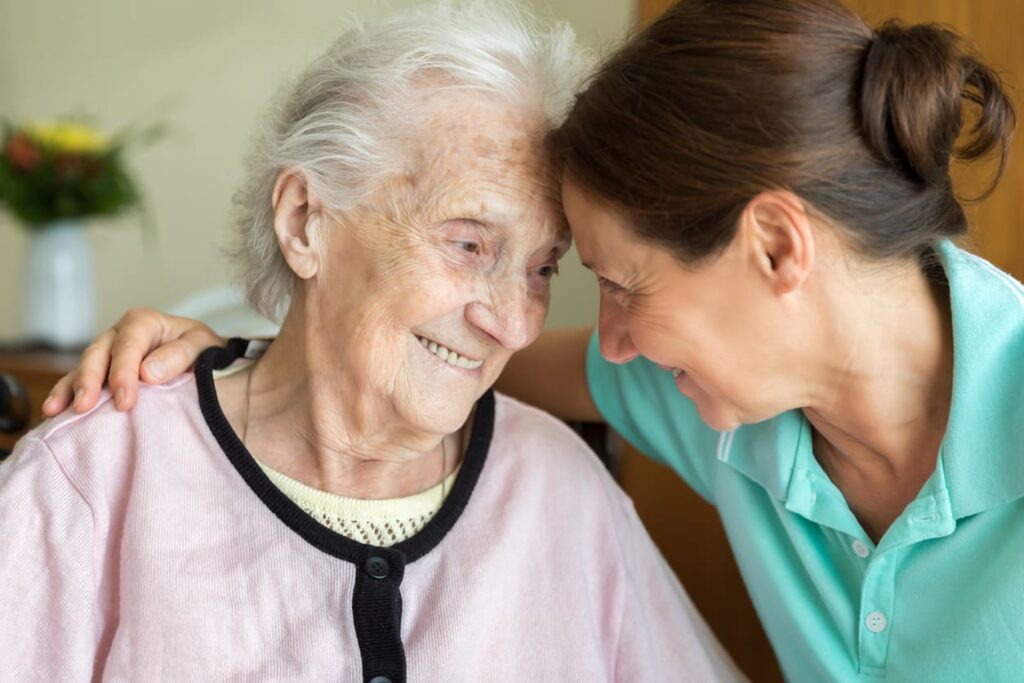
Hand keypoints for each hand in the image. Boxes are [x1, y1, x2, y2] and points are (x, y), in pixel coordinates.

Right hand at [42, 308, 225, 415]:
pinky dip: (65, 395)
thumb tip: (148, 373)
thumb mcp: (202, 346)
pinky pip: (78, 381)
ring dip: (69, 389)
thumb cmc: (203, 350)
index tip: (125, 402)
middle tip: (84, 407)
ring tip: (56, 410)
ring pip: (83, 368)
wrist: (205, 358)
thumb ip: (179, 355)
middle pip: (98, 354)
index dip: (124, 374)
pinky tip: (53, 411)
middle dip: (89, 380)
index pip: (128, 346)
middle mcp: (119, 335)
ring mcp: (107, 353)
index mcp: (143, 323)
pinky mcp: (101, 372)